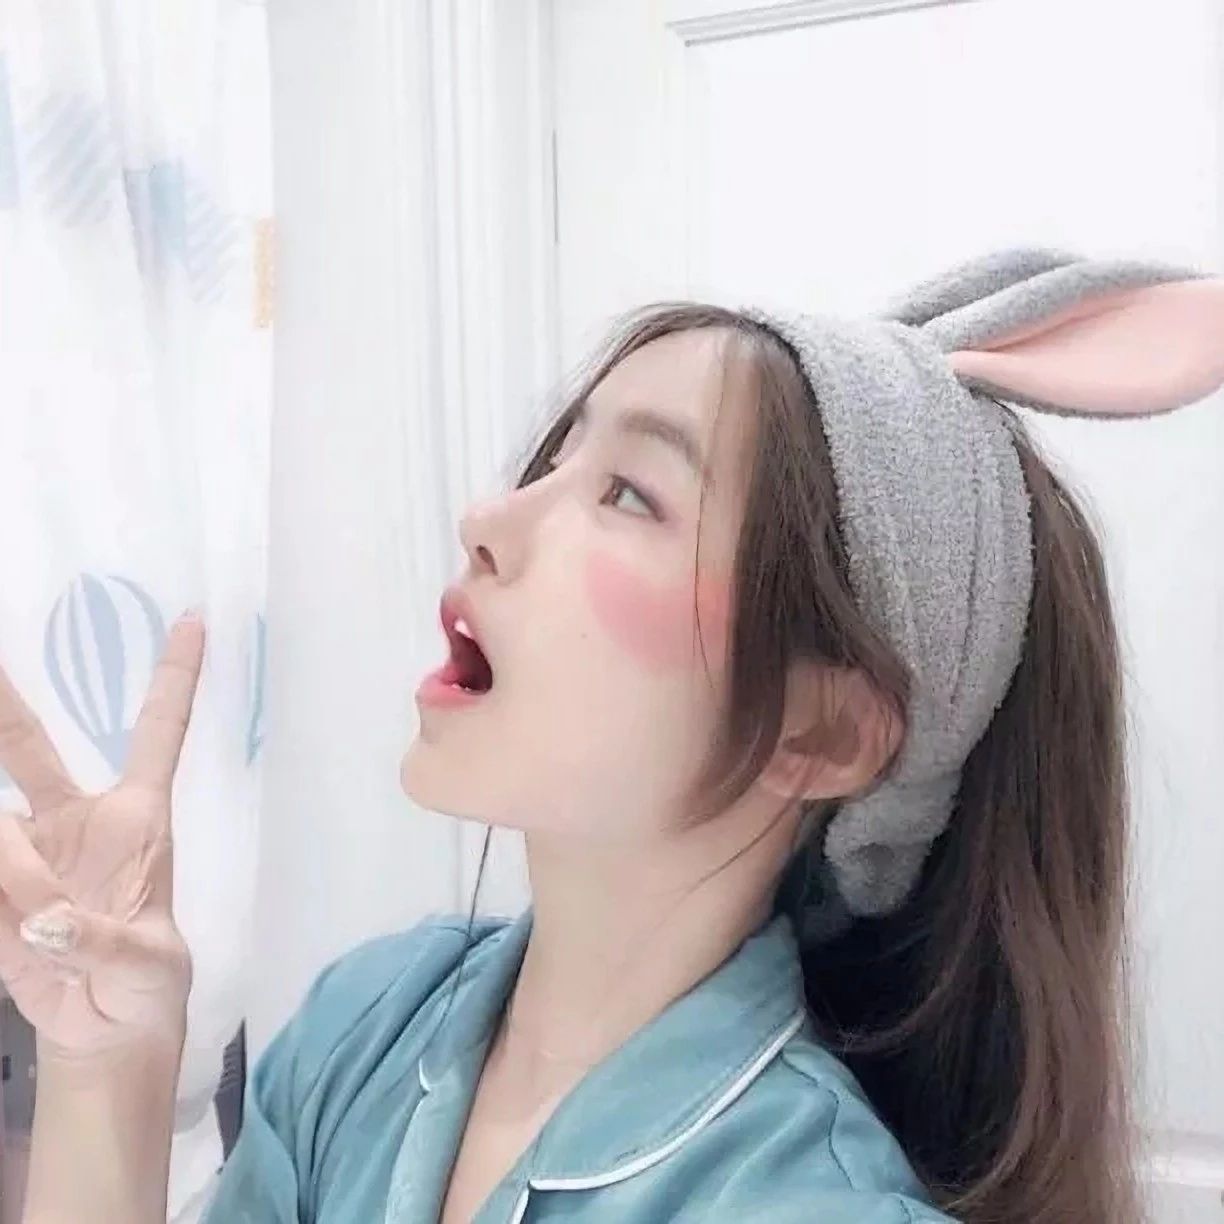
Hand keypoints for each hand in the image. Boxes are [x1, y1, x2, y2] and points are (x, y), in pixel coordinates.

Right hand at [0, 614, 204, 1065]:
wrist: (101, 1030)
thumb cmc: (146, 986)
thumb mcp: (143, 964)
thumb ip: (96, 941)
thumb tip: (42, 921)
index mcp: (137, 821)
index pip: (159, 733)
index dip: (177, 677)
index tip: (197, 618)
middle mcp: (76, 822)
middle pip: (31, 748)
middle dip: (2, 707)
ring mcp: (26, 854)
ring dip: (6, 852)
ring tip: (33, 918)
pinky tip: (13, 916)